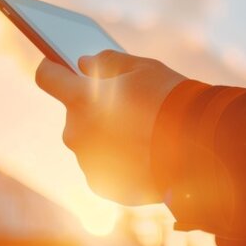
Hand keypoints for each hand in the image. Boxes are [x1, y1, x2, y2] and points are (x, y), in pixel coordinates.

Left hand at [36, 50, 186, 204]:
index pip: (46, 76)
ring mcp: (87, 161)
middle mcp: (76, 132)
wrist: (199, 149)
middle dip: (93, 108)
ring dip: (106, 136)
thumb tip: (84, 65)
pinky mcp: (101, 184)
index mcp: (80, 98)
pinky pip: (102, 166)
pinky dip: (117, 161)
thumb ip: (106, 62)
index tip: (58, 67)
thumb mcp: (142, 68)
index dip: (53, 69)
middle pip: (74, 113)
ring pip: (89, 142)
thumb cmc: (171, 101)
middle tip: (125, 106)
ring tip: (140, 133)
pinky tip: (142, 155)